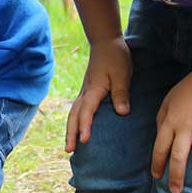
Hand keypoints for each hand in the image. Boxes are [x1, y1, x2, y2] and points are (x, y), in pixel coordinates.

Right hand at [66, 36, 130, 151]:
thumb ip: (121, 93)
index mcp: (94, 89)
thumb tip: (121, 112)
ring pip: (74, 113)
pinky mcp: (88, 91)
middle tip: (69, 150)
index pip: (87, 111)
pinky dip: (75, 121)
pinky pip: (78, 109)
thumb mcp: (122, 74)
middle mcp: (86, 92)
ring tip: (69, 144)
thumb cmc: (115, 57)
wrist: (105, 42)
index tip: (84, 141)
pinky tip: (77, 127)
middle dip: (71, 133)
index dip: (85, 126)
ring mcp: (85, 92)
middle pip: (74, 115)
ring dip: (70, 129)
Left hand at [152, 70, 191, 192]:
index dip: (157, 163)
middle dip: (176, 176)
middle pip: (179, 156)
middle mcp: (185, 127)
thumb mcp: (167, 102)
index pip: (160, 147)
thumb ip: (162, 120)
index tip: (157, 176)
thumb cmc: (188, 89)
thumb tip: (159, 136)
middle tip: (176, 191)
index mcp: (170, 122)